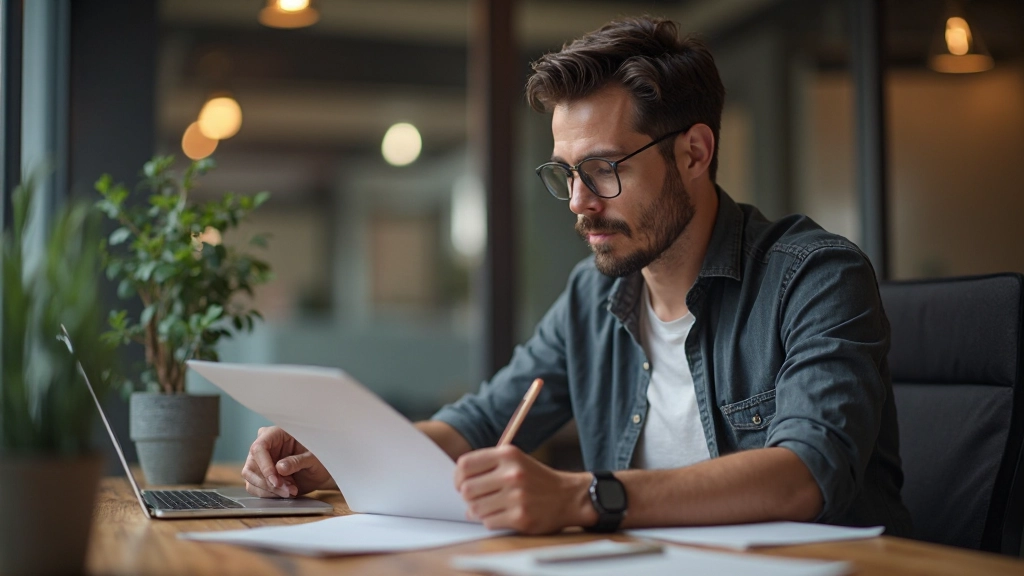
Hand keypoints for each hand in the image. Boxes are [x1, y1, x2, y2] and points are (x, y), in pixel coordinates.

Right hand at [241, 426, 332, 497]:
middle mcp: (264, 447)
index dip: (264, 466)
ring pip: (251, 479)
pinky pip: (255, 488)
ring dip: (271, 490)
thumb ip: (297, 461)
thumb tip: (279, 468)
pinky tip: (286, 492)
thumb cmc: (319, 458)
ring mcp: (259, 462)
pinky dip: (270, 494)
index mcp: (275, 434)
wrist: (321, 472)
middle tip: (288, 490)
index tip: (276, 481)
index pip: (259, 447)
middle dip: (269, 482)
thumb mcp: (313, 458)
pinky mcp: (260, 476)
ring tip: (292, 490)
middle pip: (251, 466)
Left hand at [453, 445, 592, 533]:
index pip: (465, 465)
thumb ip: (488, 465)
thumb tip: (458, 482)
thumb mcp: (516, 460)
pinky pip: (488, 522)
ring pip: (475, 508)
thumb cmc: (537, 479)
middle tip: (475, 499)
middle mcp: (512, 474)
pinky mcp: (520, 517)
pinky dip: (490, 521)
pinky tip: (500, 516)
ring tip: (488, 508)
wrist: (569, 497)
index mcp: (508, 455)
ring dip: (477, 511)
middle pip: (466, 489)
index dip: (458, 477)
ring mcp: (516, 496)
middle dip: (467, 497)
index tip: (461, 484)